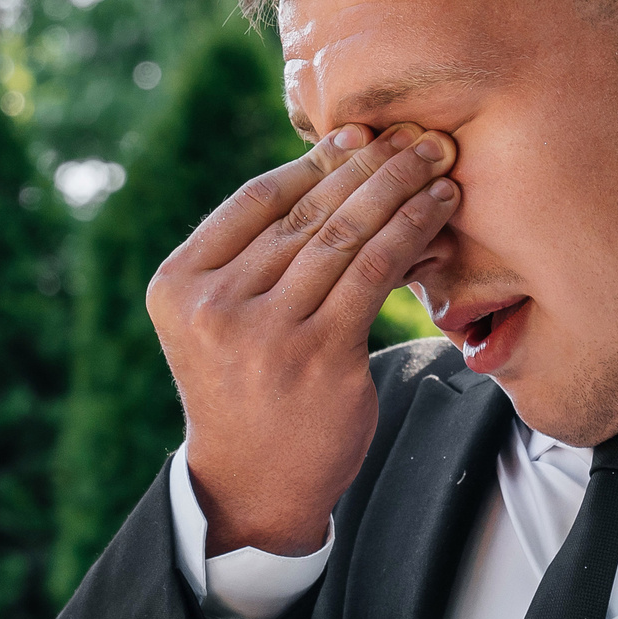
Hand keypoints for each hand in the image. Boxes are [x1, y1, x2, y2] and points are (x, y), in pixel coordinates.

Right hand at [147, 123, 459, 555]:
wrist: (252, 485)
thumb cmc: (245, 389)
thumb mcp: (217, 320)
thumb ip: (248, 257)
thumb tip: (329, 163)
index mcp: (178, 285)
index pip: (254, 201)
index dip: (314, 161)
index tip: (359, 133)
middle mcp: (215, 306)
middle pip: (305, 213)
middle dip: (368, 164)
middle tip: (415, 135)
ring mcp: (267, 333)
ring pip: (344, 236)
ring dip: (398, 189)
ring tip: (437, 162)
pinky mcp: (320, 357)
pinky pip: (374, 273)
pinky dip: (411, 232)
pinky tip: (439, 208)